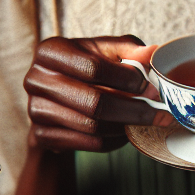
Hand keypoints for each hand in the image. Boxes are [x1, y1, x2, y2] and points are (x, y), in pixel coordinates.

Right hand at [23, 35, 171, 152]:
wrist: (59, 98)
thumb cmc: (87, 68)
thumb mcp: (107, 52)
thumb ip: (130, 51)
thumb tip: (152, 54)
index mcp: (51, 50)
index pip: (92, 68)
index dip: (126, 79)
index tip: (151, 87)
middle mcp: (36, 79)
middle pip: (93, 102)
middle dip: (133, 110)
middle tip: (159, 113)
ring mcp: (35, 109)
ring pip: (91, 126)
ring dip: (125, 126)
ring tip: (145, 122)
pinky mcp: (41, 135)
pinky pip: (87, 144)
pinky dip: (112, 141)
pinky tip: (126, 132)